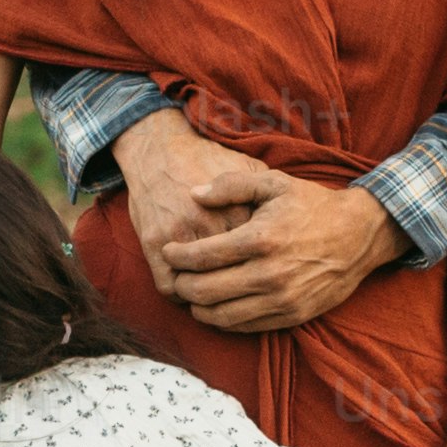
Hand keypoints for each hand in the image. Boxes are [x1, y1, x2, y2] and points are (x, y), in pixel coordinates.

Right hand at [110, 107, 300, 289]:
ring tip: (212, 297)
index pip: (257, 258)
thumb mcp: (247, 167)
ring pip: (198, 289)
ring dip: (205, 299)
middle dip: (238, 292)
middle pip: (230, 279)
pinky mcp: (154, 245)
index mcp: (238, 211)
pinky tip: (187, 288)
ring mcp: (180, 237)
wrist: (160, 148)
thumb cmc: (207, 160)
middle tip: (241, 296)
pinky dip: (179, 295)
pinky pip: (169, 288)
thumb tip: (291, 220)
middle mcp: (209, 225)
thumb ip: (267, 196)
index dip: (262, 272)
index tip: (264, 276)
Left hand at [156, 171, 407, 337]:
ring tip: (191, 293)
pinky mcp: (291, 316)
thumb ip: (231, 186)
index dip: (177, 256)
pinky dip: (223, 320)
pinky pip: (244, 327)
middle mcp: (269, 274)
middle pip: (205, 291)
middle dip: (181, 284)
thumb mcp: (274, 183)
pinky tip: (217, 305)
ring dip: (198, 307)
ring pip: (221, 316)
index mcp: (260, 238)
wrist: (359, 235)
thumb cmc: (312, 206)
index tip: (168, 251)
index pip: (202, 256)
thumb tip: (193, 194)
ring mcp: (281, 299)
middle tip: (175, 275)